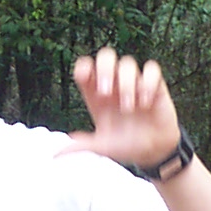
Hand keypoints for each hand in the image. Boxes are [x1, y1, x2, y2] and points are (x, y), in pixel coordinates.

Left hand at [62, 47, 179, 168]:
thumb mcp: (102, 147)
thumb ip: (82, 146)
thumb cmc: (125, 145)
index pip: (86, 66)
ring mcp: (135, 82)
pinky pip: (151, 70)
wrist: (153, 151)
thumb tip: (55, 154)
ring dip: (127, 84)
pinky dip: (148, 83)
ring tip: (130, 108)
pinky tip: (146, 102)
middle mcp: (115, 83)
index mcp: (98, 92)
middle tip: (105, 92)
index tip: (84, 78)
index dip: (83, 66)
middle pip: (106, 56)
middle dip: (104, 69)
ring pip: (128, 63)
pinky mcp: (155, 85)